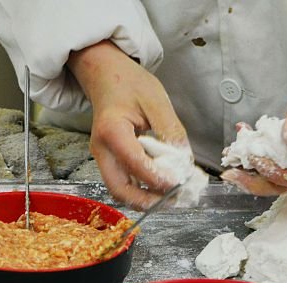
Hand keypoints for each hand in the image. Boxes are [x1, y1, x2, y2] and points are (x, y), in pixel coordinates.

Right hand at [68, 40, 187, 208]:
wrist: (107, 76)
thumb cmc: (129, 84)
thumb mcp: (157, 102)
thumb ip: (171, 133)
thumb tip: (185, 163)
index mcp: (112, 130)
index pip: (134, 164)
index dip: (158, 178)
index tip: (180, 182)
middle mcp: (101, 149)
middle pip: (119, 189)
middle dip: (148, 201)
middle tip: (175, 200)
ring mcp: (102, 157)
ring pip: (120, 191)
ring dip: (145, 199)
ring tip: (172, 197)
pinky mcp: (108, 161)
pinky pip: (123, 183)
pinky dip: (142, 190)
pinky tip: (162, 187)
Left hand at [223, 20, 286, 194]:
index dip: (274, 173)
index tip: (255, 159)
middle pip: (283, 181)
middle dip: (255, 181)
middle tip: (231, 173)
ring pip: (275, 171)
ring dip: (251, 168)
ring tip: (231, 156)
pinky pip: (272, 153)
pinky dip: (255, 150)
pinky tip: (242, 136)